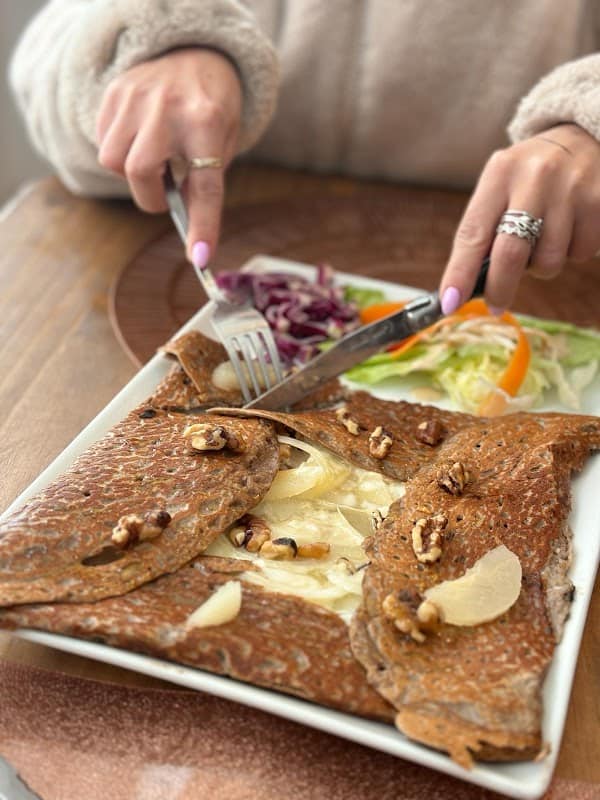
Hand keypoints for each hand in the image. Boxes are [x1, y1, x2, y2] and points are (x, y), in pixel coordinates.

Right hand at [96, 48, 241, 262]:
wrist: (196, 52)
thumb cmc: (213, 107)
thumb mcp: (223, 141)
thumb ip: (204, 179)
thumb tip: (184, 224)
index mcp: (207, 121)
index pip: (205, 186)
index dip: (202, 225)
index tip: (199, 258)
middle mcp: (168, 107)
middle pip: (140, 171)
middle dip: (149, 196)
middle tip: (162, 196)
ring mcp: (137, 96)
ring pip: (113, 160)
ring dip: (132, 173)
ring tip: (153, 157)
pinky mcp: (115, 93)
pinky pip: (104, 141)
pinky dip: (119, 151)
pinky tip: (139, 137)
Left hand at [439, 124, 599, 313]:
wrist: (587, 137)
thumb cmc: (531, 177)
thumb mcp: (502, 187)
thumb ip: (484, 229)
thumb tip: (466, 285)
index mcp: (500, 173)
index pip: (473, 233)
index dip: (460, 273)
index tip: (449, 303)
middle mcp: (535, 177)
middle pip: (511, 253)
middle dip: (499, 288)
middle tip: (494, 305)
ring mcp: (571, 189)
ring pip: (548, 261)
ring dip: (541, 267)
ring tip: (543, 241)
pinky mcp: (599, 202)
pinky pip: (579, 254)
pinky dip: (571, 253)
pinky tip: (570, 229)